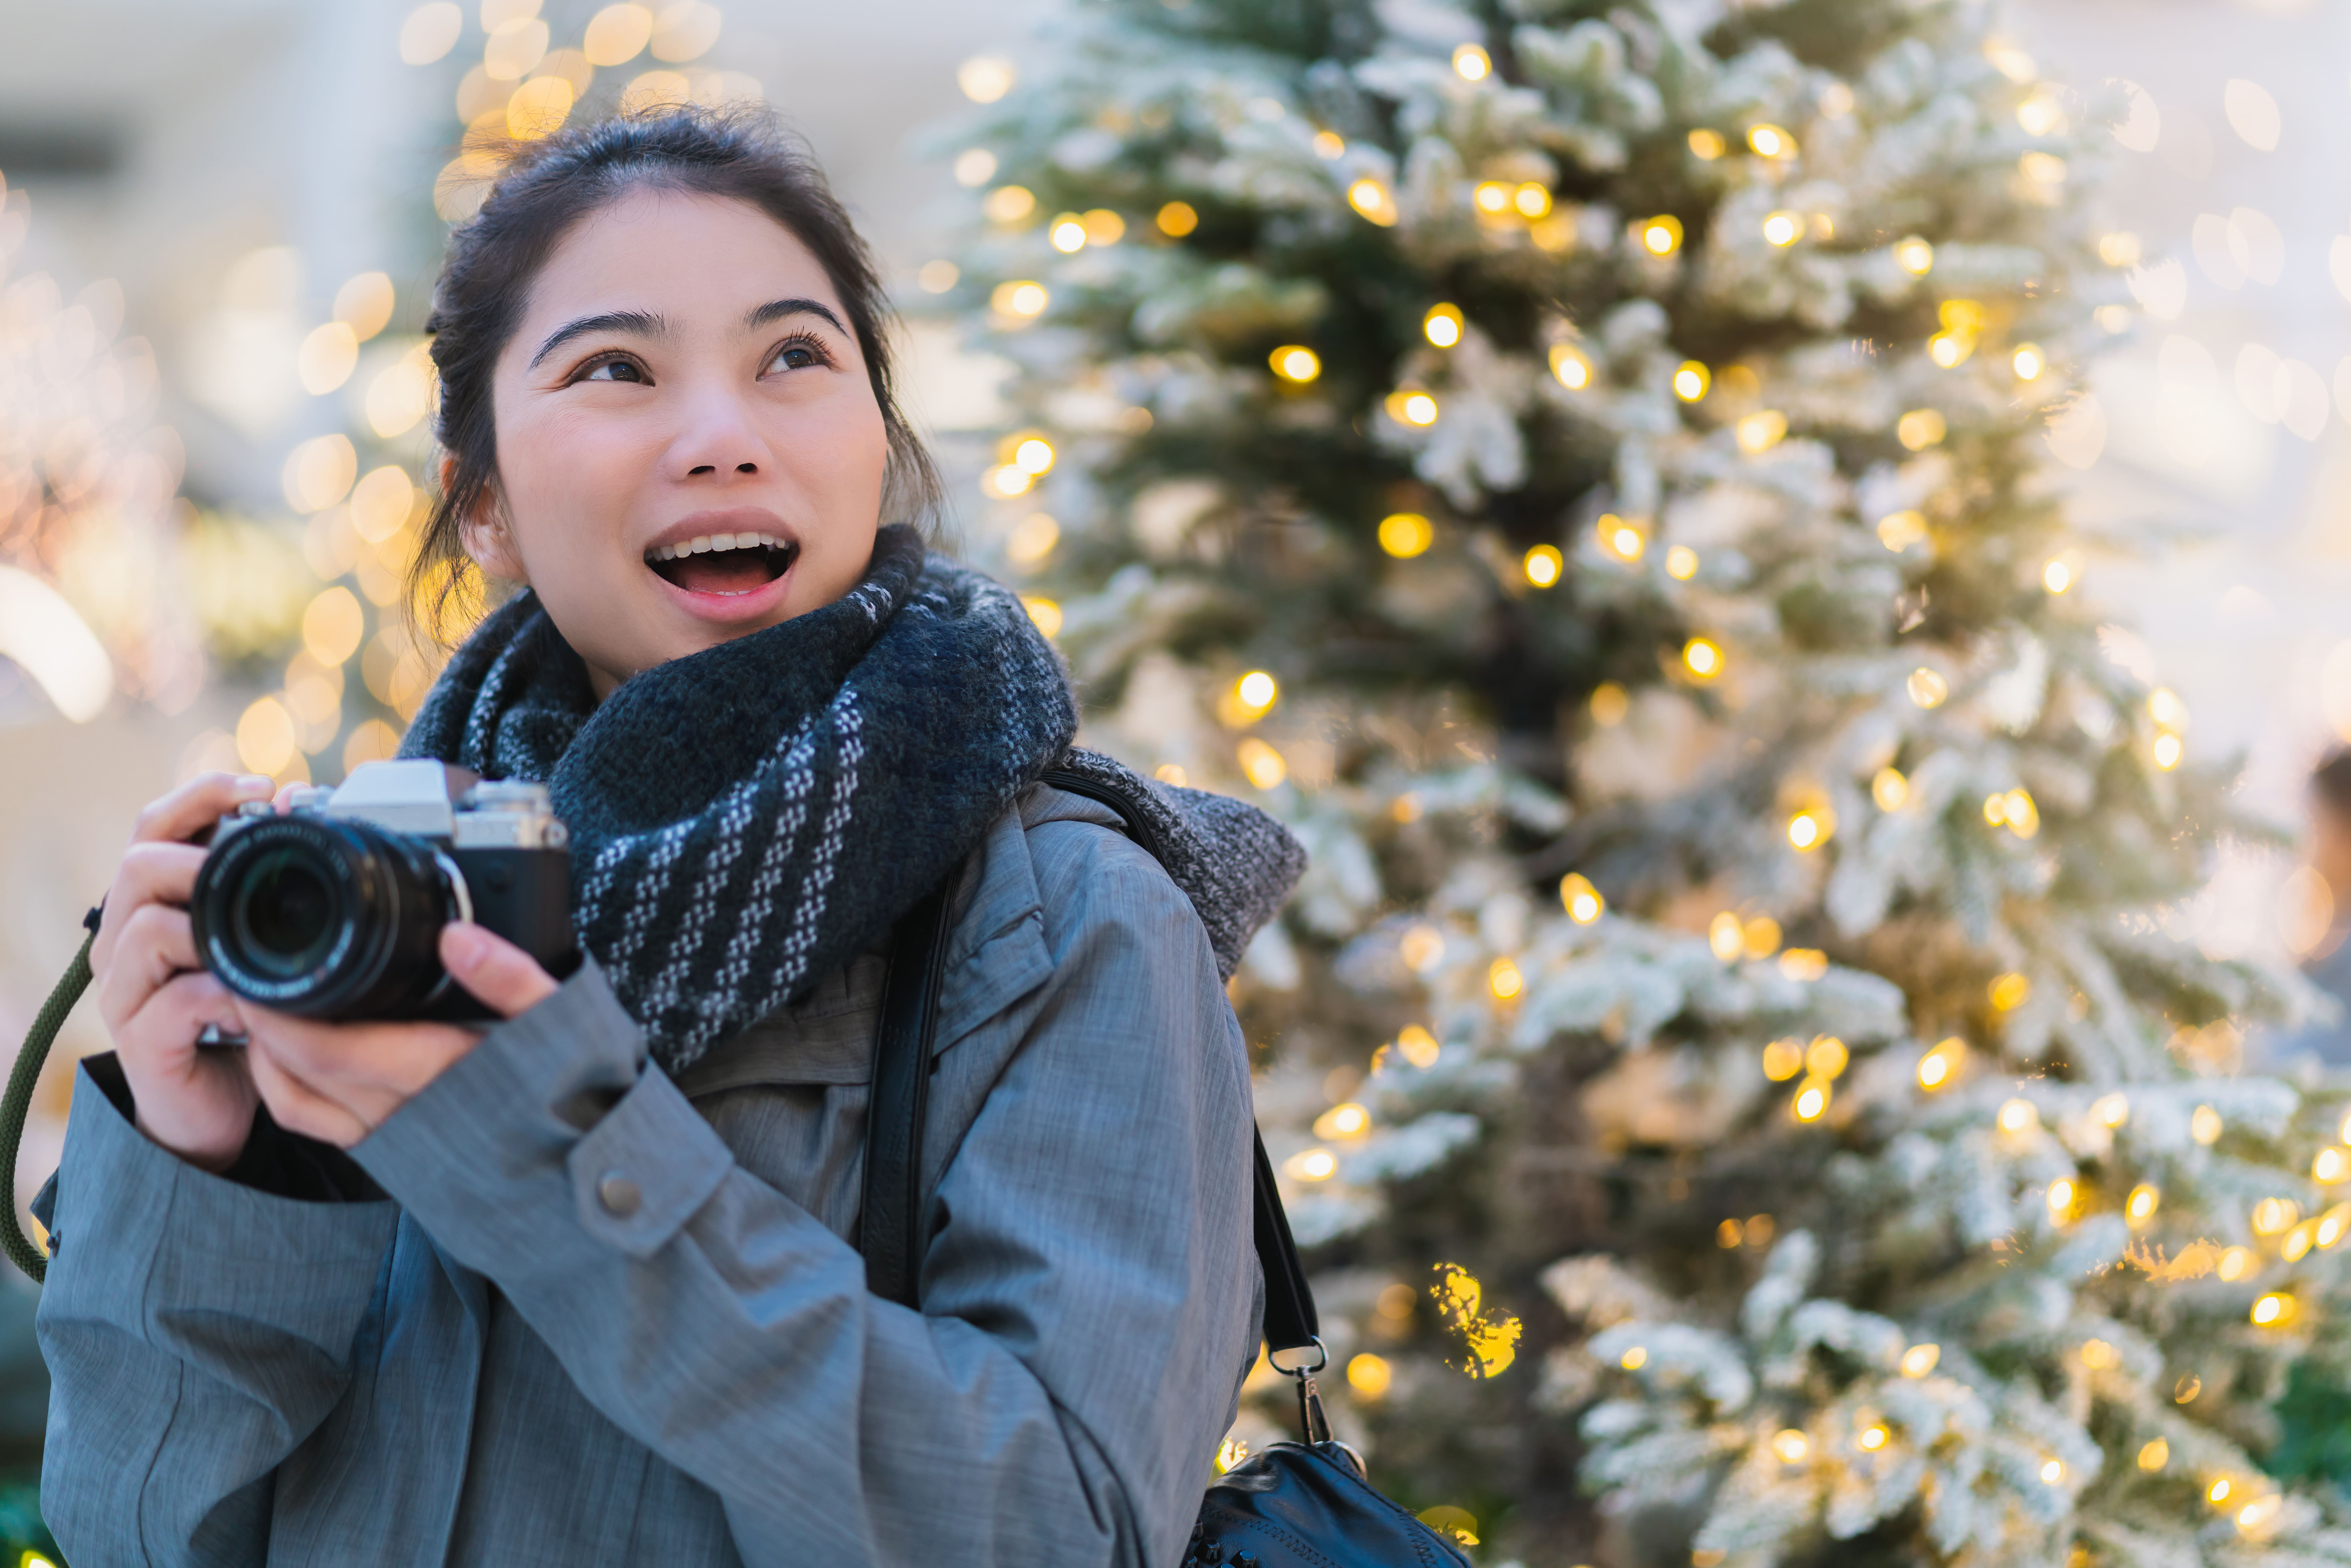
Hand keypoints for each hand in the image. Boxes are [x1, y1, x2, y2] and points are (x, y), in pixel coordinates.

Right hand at [93, 772, 274, 1172]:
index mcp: (151, 903)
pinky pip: (176, 1002)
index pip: (153, 826)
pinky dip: (224, 996)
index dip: (201, 797)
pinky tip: (257, 1003)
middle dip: (200, 856)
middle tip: (258, 864)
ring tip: (260, 941)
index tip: (262, 786)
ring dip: (212, 928)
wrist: (221, 1103)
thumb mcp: (253, 942)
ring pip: (149, 929)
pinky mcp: (143, 1041)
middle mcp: (124, 940)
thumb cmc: (241, 1012)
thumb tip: (305, 813)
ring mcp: (126, 992)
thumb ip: (263, 890)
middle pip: (140, 865)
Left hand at [239, 924, 561, 1148]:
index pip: (331, 1051)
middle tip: (248, 980)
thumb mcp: (564, 1020)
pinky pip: (319, 1127)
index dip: (281, 1016)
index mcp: (442, 1075)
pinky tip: (288, 1059)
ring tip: (263, 1014)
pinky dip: (288, 1092)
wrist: (588, 1165)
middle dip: (264, 1028)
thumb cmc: (581, 1090)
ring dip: (269, 1060)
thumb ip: (512, 977)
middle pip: (302, 1076)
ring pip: (300, 1106)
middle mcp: (408, 1116)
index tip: (260, 975)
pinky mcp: (395, 1154)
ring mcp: (397, 1140)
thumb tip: (458, 937)